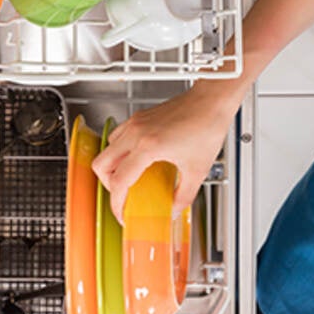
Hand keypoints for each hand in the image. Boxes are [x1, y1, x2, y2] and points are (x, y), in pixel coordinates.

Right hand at [91, 84, 237, 221]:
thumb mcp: (198, 169)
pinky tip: (136, 159)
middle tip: (122, 195)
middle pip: (101, 164)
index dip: (117, 203)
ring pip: (106, 149)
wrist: (212, 100)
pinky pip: (117, 137)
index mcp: (148, 146)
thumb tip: (174, 208)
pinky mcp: (139, 118)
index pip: (119, 181)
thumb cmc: (207, 124)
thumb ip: (184, 195)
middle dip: (108, 185)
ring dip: (112, 167)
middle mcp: (136, 133)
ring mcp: (135, 123)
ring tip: (128, 178)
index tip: (122, 213)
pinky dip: (119, 152)